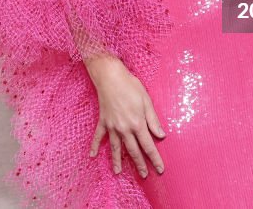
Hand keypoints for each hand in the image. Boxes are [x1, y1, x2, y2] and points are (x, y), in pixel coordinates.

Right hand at [85, 54, 165, 177]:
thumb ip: (153, 120)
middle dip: (140, 164)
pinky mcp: (103, 122)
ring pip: (116, 148)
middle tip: (144, 175)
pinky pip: (98, 136)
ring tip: (119, 172)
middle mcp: (124, 129)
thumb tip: (161, 135)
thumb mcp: (146, 101)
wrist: (110, 77)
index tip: (160, 169)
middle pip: (133, 151)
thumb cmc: (130, 86)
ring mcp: (112, 126)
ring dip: (117, 161)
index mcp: (137, 123)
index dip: (155, 159)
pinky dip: (95, 146)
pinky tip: (92, 155)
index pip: (148, 146)